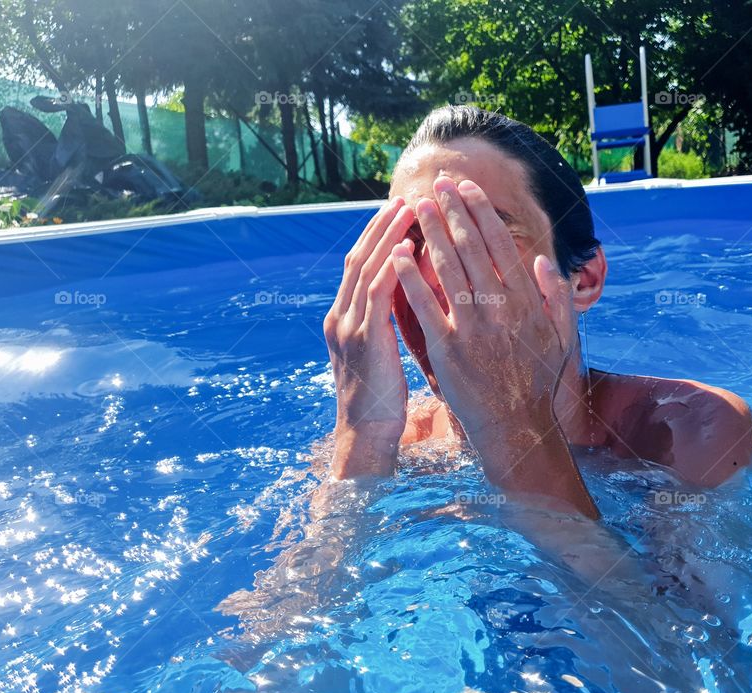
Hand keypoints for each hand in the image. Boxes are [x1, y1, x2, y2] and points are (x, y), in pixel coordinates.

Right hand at [324, 197, 415, 476]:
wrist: (365, 436)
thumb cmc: (381, 401)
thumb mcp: (379, 354)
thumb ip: (384, 323)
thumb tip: (406, 295)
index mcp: (343, 318)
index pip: (359, 265)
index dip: (378, 236)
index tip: (400, 212)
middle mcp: (340, 317)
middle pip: (359, 258)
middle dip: (382, 226)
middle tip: (406, 198)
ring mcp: (348, 327)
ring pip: (367, 269)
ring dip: (388, 237)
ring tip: (410, 211)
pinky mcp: (364, 340)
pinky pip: (376, 295)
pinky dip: (391, 269)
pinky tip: (406, 249)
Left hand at [391, 178, 597, 515]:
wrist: (515, 426)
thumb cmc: (536, 382)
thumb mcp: (560, 337)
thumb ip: (556, 297)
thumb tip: (542, 263)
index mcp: (526, 301)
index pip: (500, 244)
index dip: (480, 212)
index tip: (466, 189)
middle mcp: (500, 308)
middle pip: (471, 248)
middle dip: (453, 211)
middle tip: (436, 184)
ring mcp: (473, 327)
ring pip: (448, 268)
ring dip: (431, 233)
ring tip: (417, 207)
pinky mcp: (447, 348)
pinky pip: (425, 305)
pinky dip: (411, 277)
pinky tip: (398, 253)